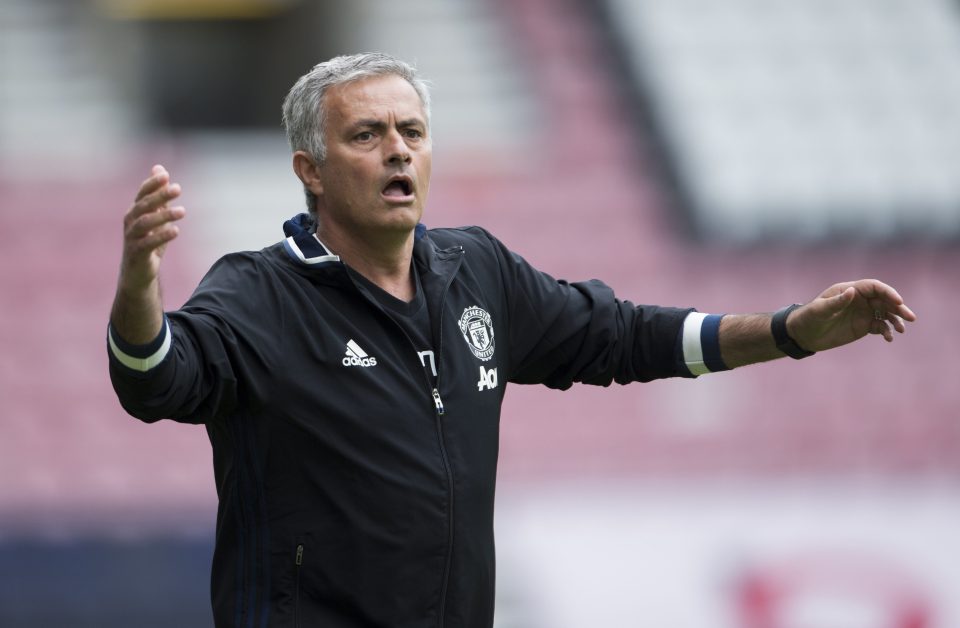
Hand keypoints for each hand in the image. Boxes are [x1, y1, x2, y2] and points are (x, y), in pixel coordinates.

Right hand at [119, 165, 185, 294]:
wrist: (138, 272)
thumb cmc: (148, 241)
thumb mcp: (156, 217)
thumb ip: (159, 195)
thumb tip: (160, 168)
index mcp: (135, 212)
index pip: (142, 193)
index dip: (152, 184)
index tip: (166, 175)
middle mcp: (130, 222)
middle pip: (144, 205)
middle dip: (160, 196)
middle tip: (178, 189)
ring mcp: (132, 237)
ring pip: (145, 223)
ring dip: (164, 215)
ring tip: (182, 211)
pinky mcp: (136, 253)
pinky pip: (148, 243)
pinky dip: (161, 236)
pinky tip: (176, 231)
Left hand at [788, 279, 916, 351]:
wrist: (804, 334)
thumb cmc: (808, 317)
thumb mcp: (820, 310)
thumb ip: (836, 302)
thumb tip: (852, 291)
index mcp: (850, 290)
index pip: (874, 287)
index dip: (888, 292)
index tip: (898, 302)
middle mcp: (860, 300)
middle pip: (884, 300)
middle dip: (898, 307)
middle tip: (910, 317)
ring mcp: (863, 313)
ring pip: (886, 314)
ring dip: (896, 320)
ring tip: (901, 330)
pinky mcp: (863, 326)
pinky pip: (880, 327)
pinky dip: (887, 331)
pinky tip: (889, 338)